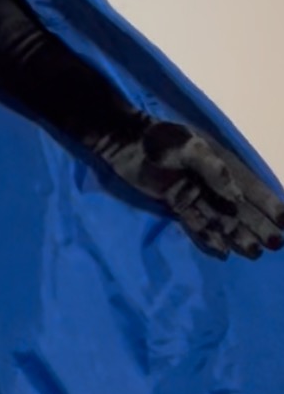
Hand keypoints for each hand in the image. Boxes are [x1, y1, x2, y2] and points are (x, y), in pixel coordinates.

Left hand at [103, 118, 283, 261]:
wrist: (125, 143)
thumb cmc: (157, 140)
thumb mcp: (186, 147)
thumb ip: (211, 169)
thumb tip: (235, 195)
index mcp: (221, 163)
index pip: (250, 186)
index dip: (268, 203)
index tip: (283, 221)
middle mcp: (212, 181)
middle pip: (240, 207)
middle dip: (258, 225)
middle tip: (274, 245)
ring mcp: (195, 193)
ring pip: (222, 219)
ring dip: (238, 236)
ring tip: (255, 253)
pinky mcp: (177, 203)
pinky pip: (197, 222)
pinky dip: (209, 236)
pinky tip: (222, 251)